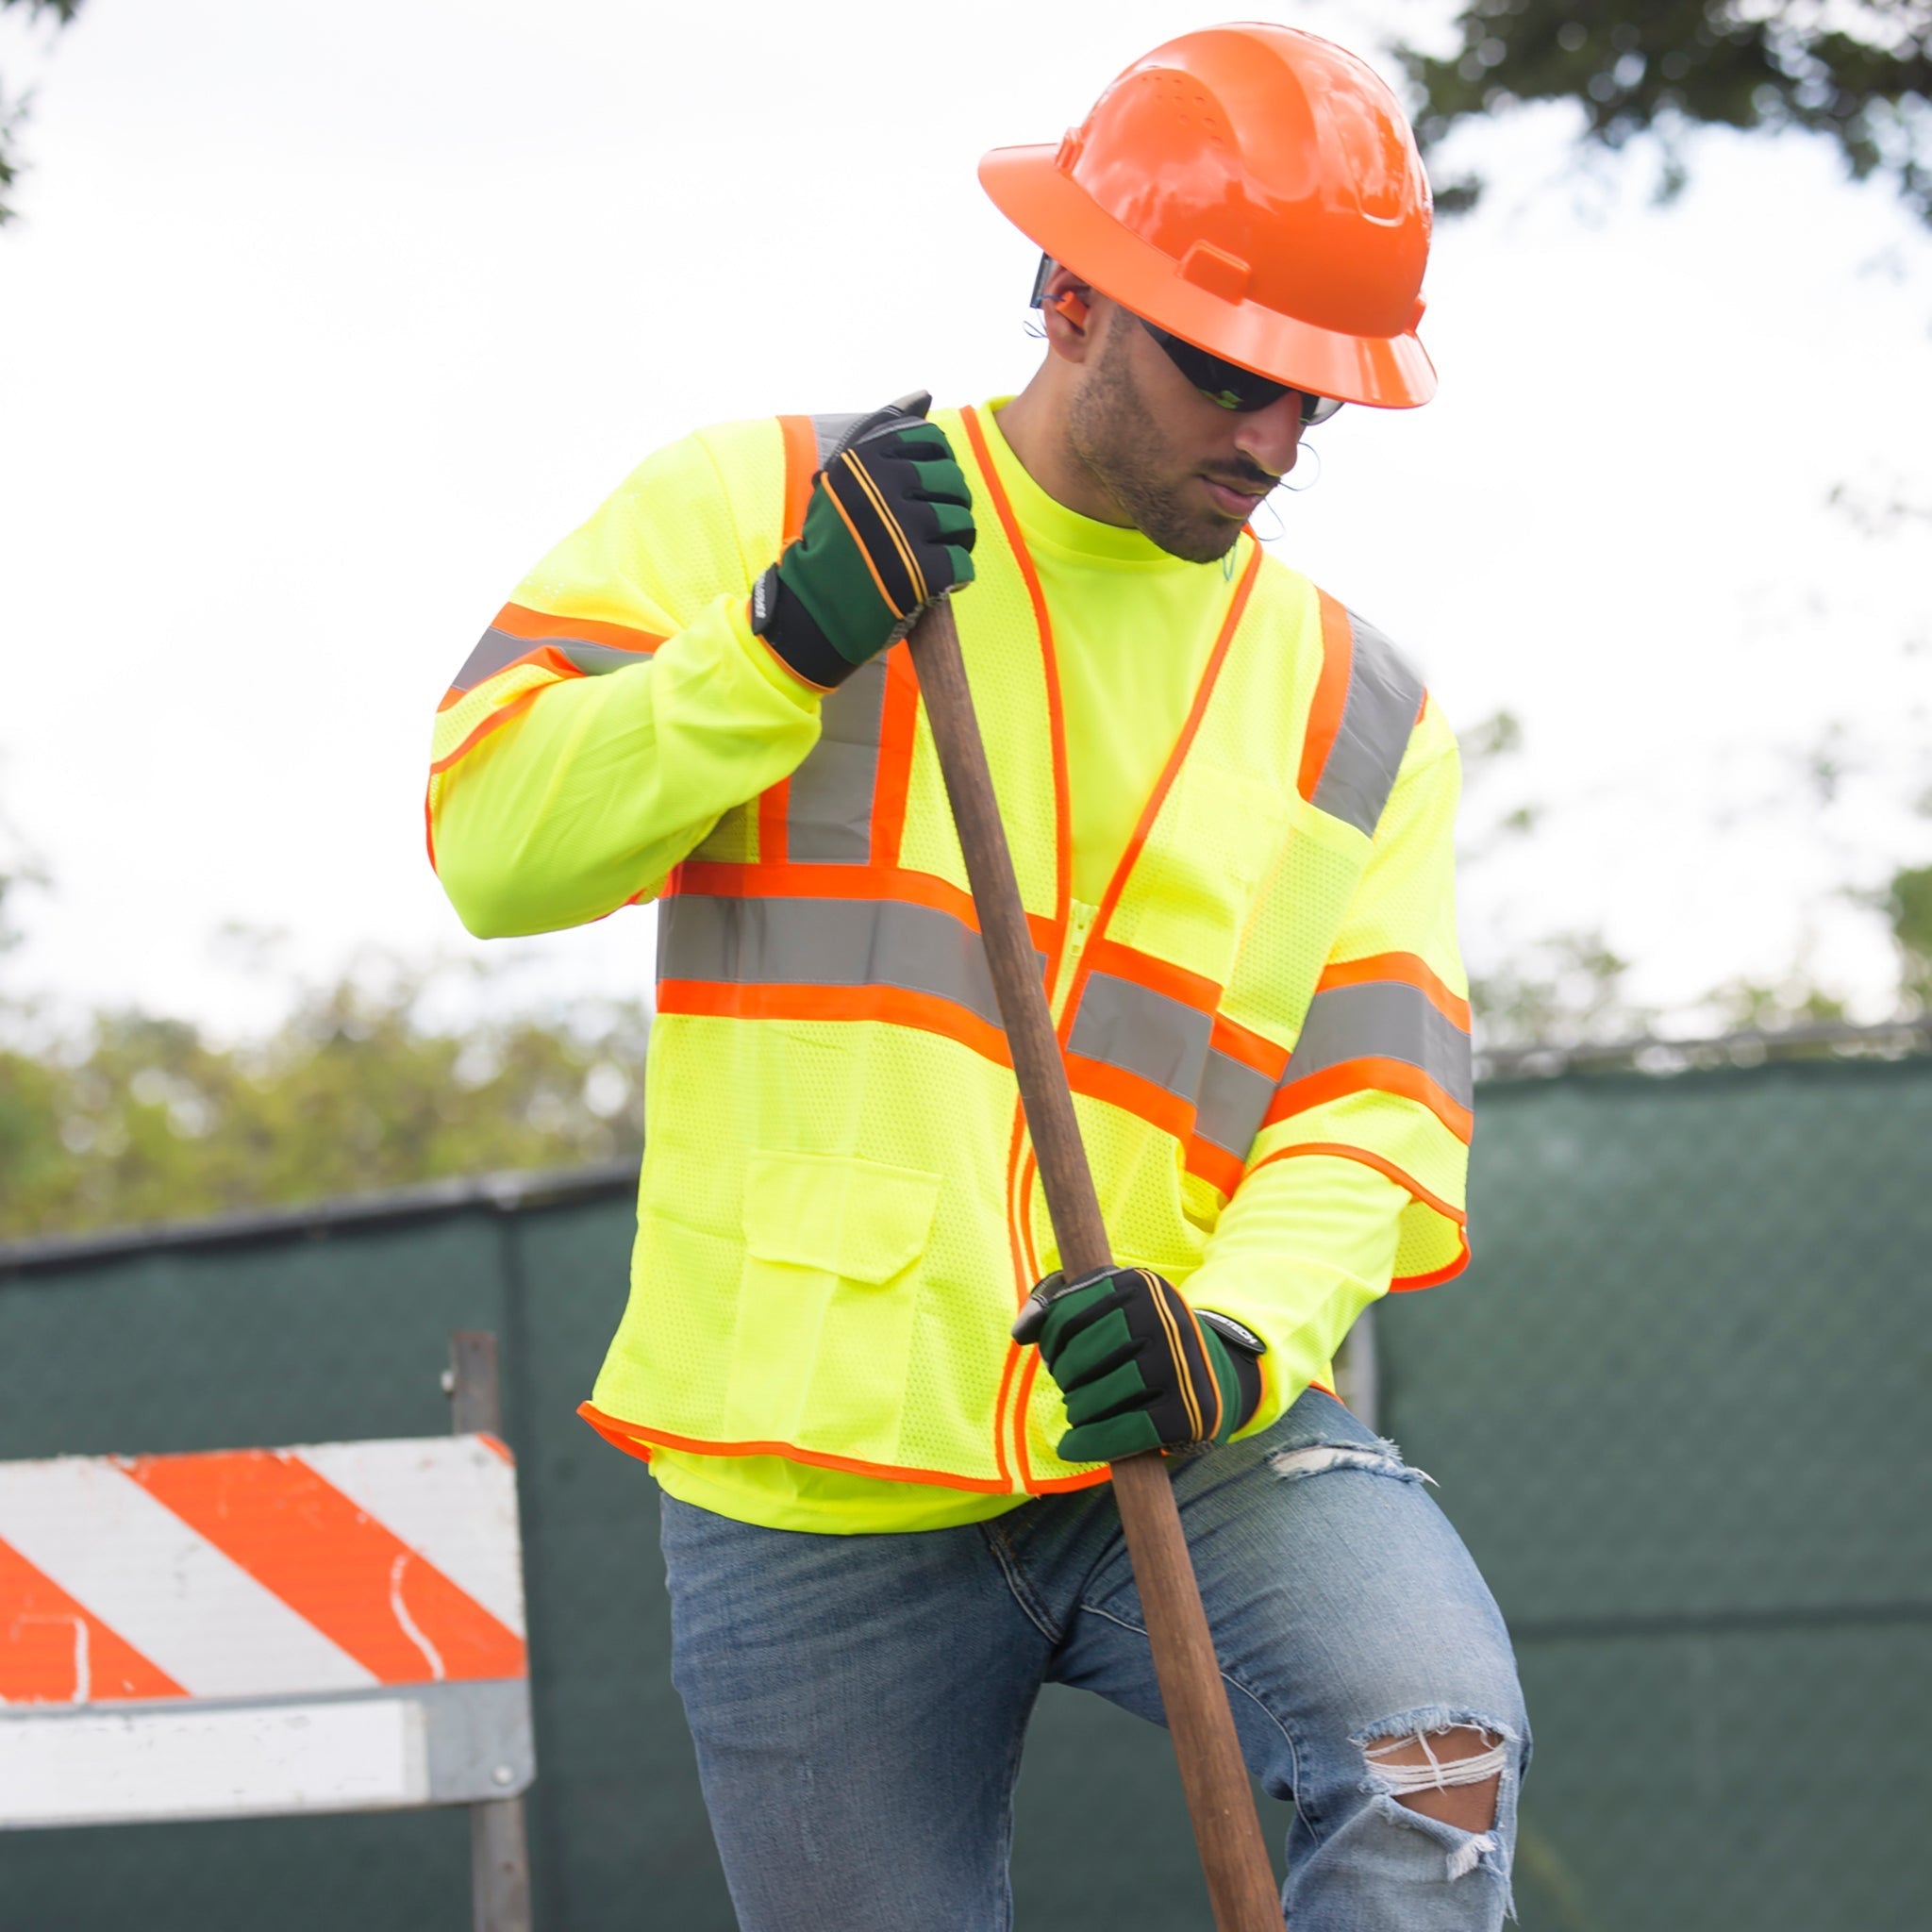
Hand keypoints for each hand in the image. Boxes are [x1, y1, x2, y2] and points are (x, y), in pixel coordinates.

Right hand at [751, 391, 975, 687]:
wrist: (813, 610)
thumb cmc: (833, 544)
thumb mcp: (844, 479)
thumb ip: (883, 435)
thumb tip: (925, 395)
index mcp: (864, 461)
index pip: (933, 443)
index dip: (938, 469)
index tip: (922, 493)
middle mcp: (882, 489)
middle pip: (953, 482)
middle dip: (951, 506)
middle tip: (932, 531)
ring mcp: (902, 531)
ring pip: (963, 521)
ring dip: (956, 541)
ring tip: (933, 555)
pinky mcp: (919, 573)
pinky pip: (962, 562)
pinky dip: (956, 576)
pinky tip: (936, 582)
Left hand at [1014, 1265, 1263, 1463]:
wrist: (1219, 1374)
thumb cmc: (1148, 1339)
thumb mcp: (1114, 1305)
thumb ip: (1059, 1307)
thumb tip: (1020, 1331)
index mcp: (1141, 1285)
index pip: (1067, 1316)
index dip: (1051, 1343)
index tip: (1057, 1357)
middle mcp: (1164, 1320)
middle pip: (1080, 1359)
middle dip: (1066, 1379)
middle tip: (1072, 1389)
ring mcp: (1180, 1368)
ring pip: (1097, 1398)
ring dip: (1076, 1412)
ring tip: (1079, 1412)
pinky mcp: (1189, 1414)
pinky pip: (1124, 1432)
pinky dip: (1090, 1443)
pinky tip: (1070, 1446)